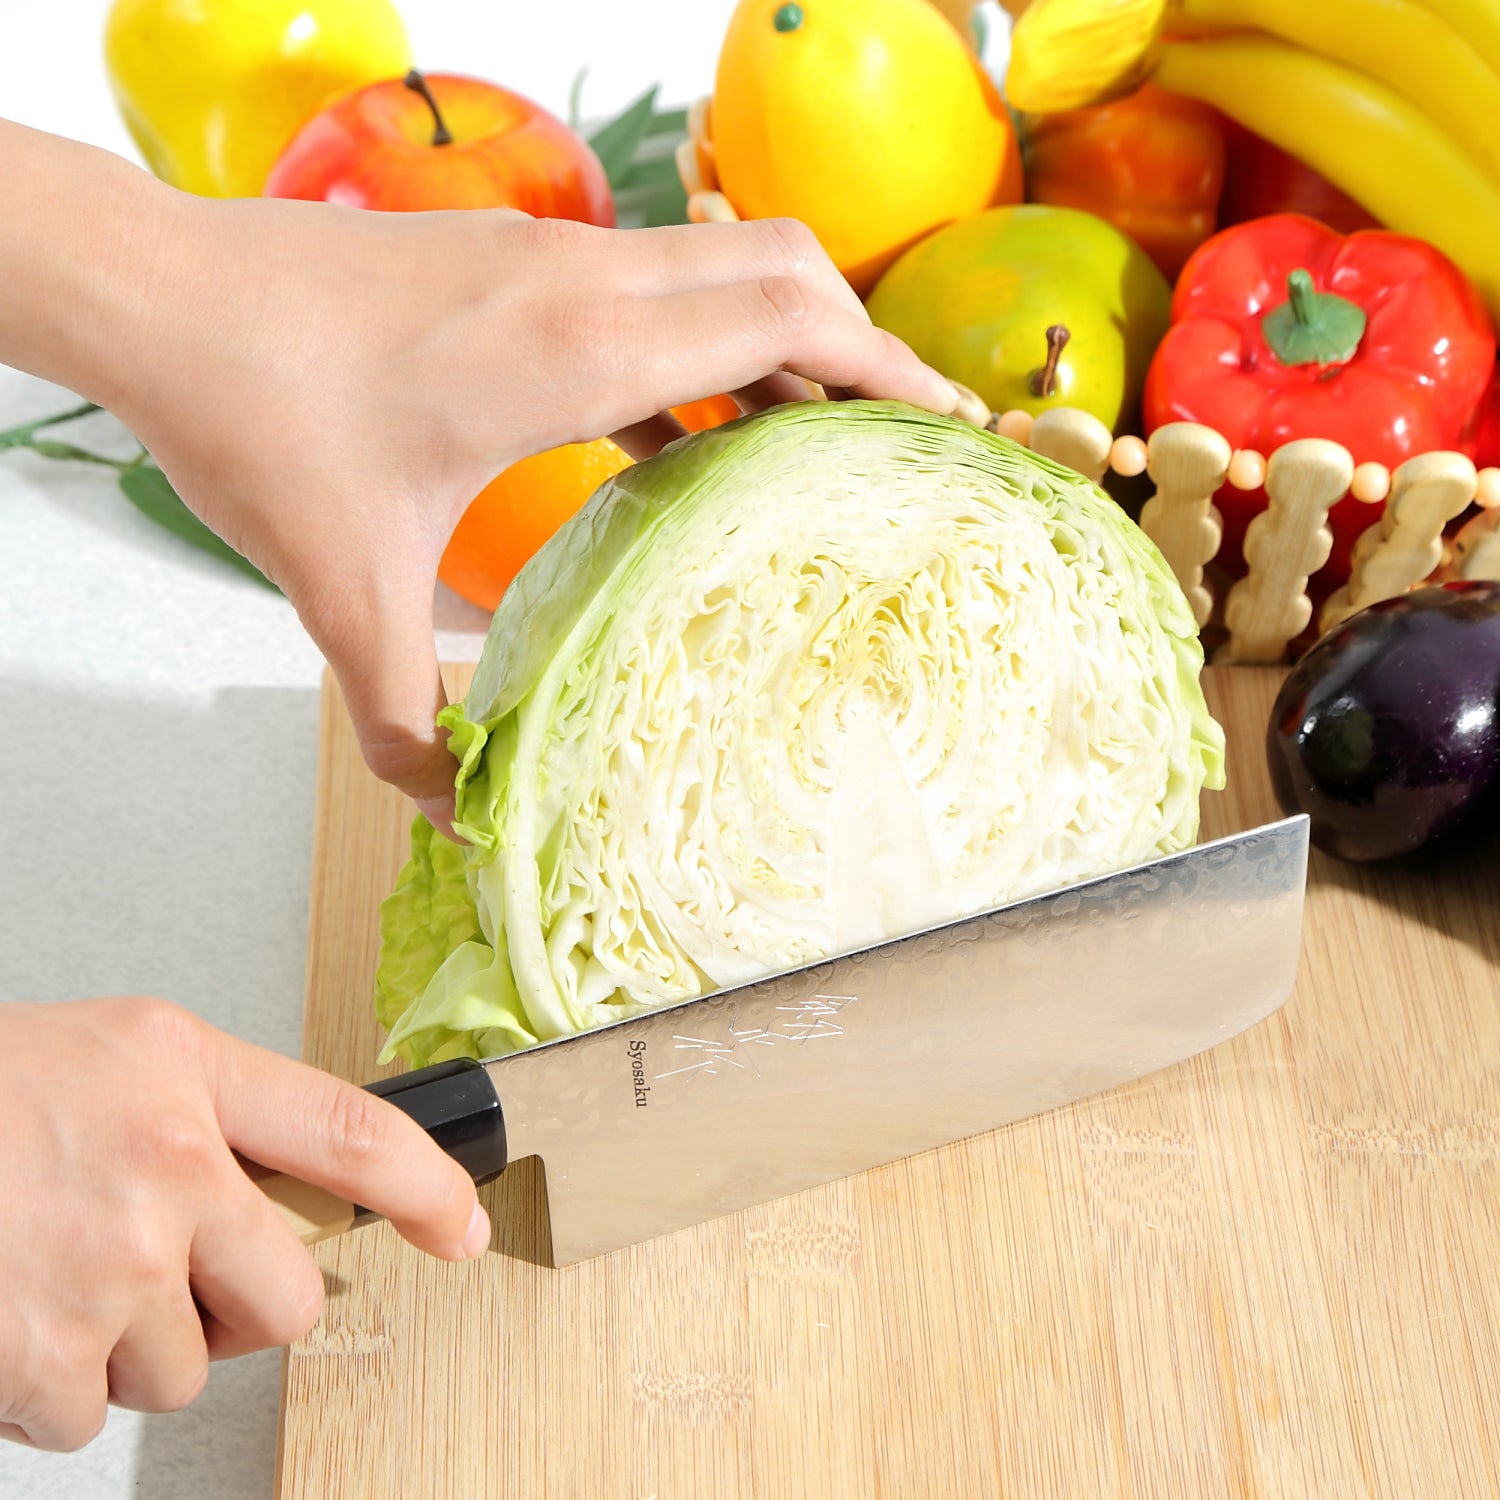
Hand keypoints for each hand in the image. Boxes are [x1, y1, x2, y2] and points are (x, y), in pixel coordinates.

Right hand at [0, 998, 487, 1450]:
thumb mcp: (123, 1056)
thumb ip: (217, 1113)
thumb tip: (283, 1203)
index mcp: (188, 1071)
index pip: (355, 1132)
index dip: (429, 1187)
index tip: (462, 1228)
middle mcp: (168, 1164)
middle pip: (288, 1299)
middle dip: (242, 1310)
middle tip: (173, 1276)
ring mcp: (110, 1265)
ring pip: (185, 1369)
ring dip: (133, 1347)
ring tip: (62, 1277)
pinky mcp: (46, 1354)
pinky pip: (91, 1415)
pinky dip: (54, 1388)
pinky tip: (19, 1317)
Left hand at [108, 194, 964, 835]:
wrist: (159, 291)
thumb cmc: (253, 415)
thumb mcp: (342, 593)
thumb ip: (406, 721)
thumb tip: (456, 813)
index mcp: (575, 351)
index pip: (786, 322)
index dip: (885, 369)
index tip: (945, 425)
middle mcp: (584, 281)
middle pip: (786, 268)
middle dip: (863, 343)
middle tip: (900, 434)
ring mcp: (551, 255)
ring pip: (726, 263)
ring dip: (787, 339)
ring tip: (815, 438)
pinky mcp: (515, 259)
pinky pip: (658, 288)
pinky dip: (708, 346)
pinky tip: (690, 431)